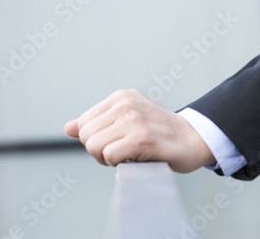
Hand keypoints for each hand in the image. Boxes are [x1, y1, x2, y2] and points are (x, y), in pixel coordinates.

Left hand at [64, 88, 213, 171]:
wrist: (192, 138)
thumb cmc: (158, 131)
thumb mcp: (126, 118)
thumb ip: (97, 122)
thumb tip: (68, 128)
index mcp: (120, 96)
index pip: (84, 123)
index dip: (96, 140)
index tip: (116, 142)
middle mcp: (126, 104)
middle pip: (85, 136)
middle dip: (98, 151)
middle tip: (122, 152)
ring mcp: (134, 120)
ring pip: (94, 146)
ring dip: (107, 159)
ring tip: (128, 155)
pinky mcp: (142, 138)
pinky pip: (109, 156)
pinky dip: (117, 163)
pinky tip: (135, 159)